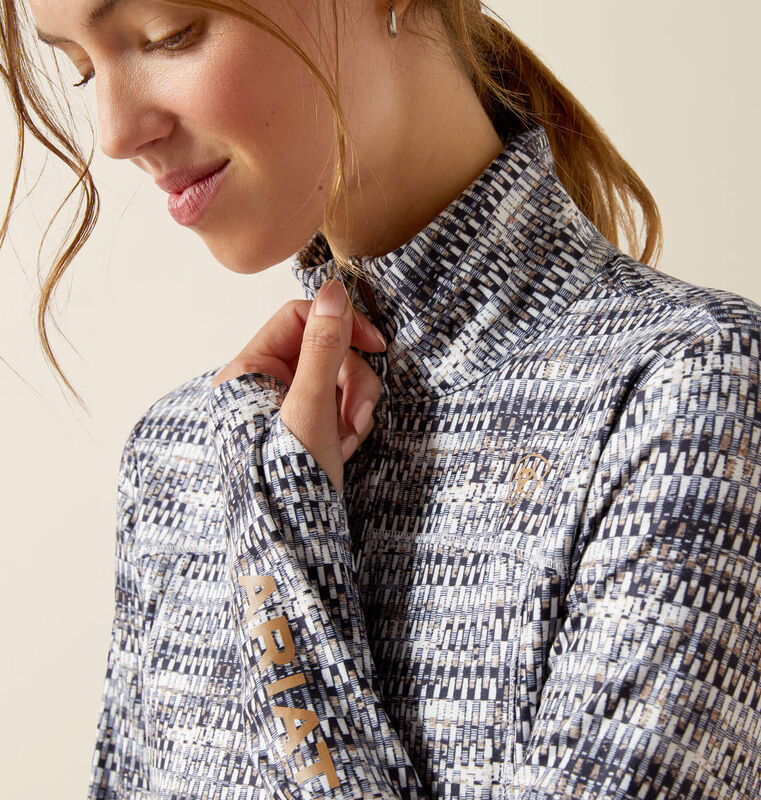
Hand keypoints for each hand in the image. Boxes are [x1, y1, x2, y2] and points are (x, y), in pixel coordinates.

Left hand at [210, 278, 385, 495]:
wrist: (293, 541)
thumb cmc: (288, 478)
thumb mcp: (311, 406)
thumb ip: (324, 347)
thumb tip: (333, 290)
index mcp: (248, 371)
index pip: (299, 318)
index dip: (341, 325)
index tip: (376, 343)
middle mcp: (262, 385)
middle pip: (323, 350)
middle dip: (351, 380)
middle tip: (361, 413)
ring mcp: (283, 407)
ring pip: (335, 378)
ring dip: (354, 405)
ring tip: (351, 439)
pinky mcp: (302, 427)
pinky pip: (335, 404)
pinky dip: (348, 423)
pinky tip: (344, 448)